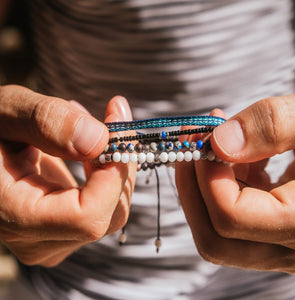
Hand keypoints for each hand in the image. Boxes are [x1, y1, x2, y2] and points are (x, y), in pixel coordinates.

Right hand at [0, 85, 135, 266]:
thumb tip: (98, 140)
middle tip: (114, 117)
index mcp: (16, 217)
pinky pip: (105, 205)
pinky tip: (92, 147)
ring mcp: (56, 238)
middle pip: (109, 214)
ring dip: (115, 163)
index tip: (118, 127)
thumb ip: (45, 122)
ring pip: (113, 210)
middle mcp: (38, 240)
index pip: (88, 216)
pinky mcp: (67, 228)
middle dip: (119, 162)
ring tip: (97, 127)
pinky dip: (108, 172)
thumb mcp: (7, 112)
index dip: (113, 173)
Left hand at [176, 95, 294, 273]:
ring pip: (218, 231)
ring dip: (206, 183)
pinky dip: (224, 185)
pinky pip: (234, 218)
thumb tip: (218, 143)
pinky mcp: (274, 233)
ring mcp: (282, 246)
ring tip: (217, 140)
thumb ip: (272, 125)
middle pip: (214, 238)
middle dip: (193, 187)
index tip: (204, 138)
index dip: (206, 175)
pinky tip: (237, 154)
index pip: (230, 217)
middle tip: (192, 144)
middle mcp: (294, 249)